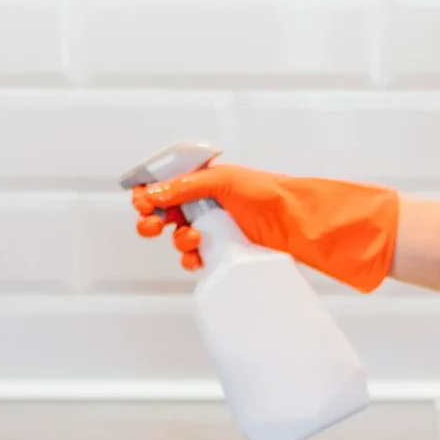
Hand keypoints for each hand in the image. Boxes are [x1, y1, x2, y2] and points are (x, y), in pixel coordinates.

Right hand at [134, 162, 399, 293]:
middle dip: (151, 219)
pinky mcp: (221, 250)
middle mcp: (203, 203)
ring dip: (176, 240)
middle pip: (162, 213)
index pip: (162, 185)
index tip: (142, 201)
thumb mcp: (223, 181)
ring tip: (192, 239)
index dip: (147, 193)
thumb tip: (151, 192)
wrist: (297, 222)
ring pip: (176, 238)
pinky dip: (190, 260)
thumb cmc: (267, 193)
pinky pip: (194, 258)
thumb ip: (185, 186)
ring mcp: (212, 228)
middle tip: (154, 224)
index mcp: (201, 179)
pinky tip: (198, 257)